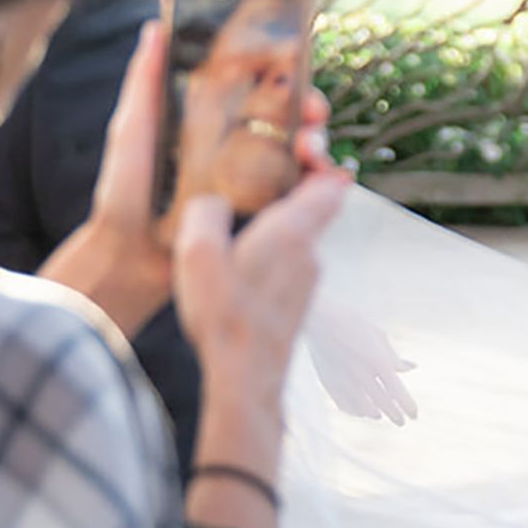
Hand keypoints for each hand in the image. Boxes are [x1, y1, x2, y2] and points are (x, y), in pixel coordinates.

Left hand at [44, 19, 332, 339]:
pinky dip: (317, 185)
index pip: (258, 93)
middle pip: (287, 122)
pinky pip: (297, 197)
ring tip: (312, 149)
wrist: (127, 255)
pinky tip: (324, 180)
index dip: (284, 81)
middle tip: (315, 114)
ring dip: (315, 146)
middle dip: (310, 112)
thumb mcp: (132, 128)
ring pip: (299, 157)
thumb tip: (155, 27)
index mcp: (209, 124)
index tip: (299, 69)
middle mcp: (235, 151)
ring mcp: (250, 184)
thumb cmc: (123, 189)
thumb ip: (145, 82)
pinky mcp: (258, 216)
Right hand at [176, 163, 350, 408]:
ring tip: (239, 229)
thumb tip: (211, 200)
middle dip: (289, 191)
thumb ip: (205, 212)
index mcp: (292, 230)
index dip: (319, 162)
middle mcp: (310, 252)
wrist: (246, 378)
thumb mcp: (196, 251)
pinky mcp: (298, 302)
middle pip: (314, 207)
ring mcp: (308, 280)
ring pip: (300, 238)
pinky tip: (241, 269)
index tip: (298, 150)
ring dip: (276, 228)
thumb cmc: (224, 315)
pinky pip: (289, 265)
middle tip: (257, 181)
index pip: (330, 182)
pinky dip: (271, 258)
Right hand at [306, 300, 416, 423]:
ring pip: (363, 409)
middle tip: (401, 422)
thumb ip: (395, 358)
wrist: (319, 320)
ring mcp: (344, 382)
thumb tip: (412, 368)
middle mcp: (362, 375)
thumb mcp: (379, 337)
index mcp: (378, 362)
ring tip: (380, 415)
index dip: (408, 406)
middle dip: (395, 415)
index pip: (398, 392)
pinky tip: (360, 411)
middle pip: (383, 404)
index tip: (414, 415)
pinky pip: (344, 405)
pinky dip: (354, 411)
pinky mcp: (329, 384)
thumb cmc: (353, 324)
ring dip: (375, 414)